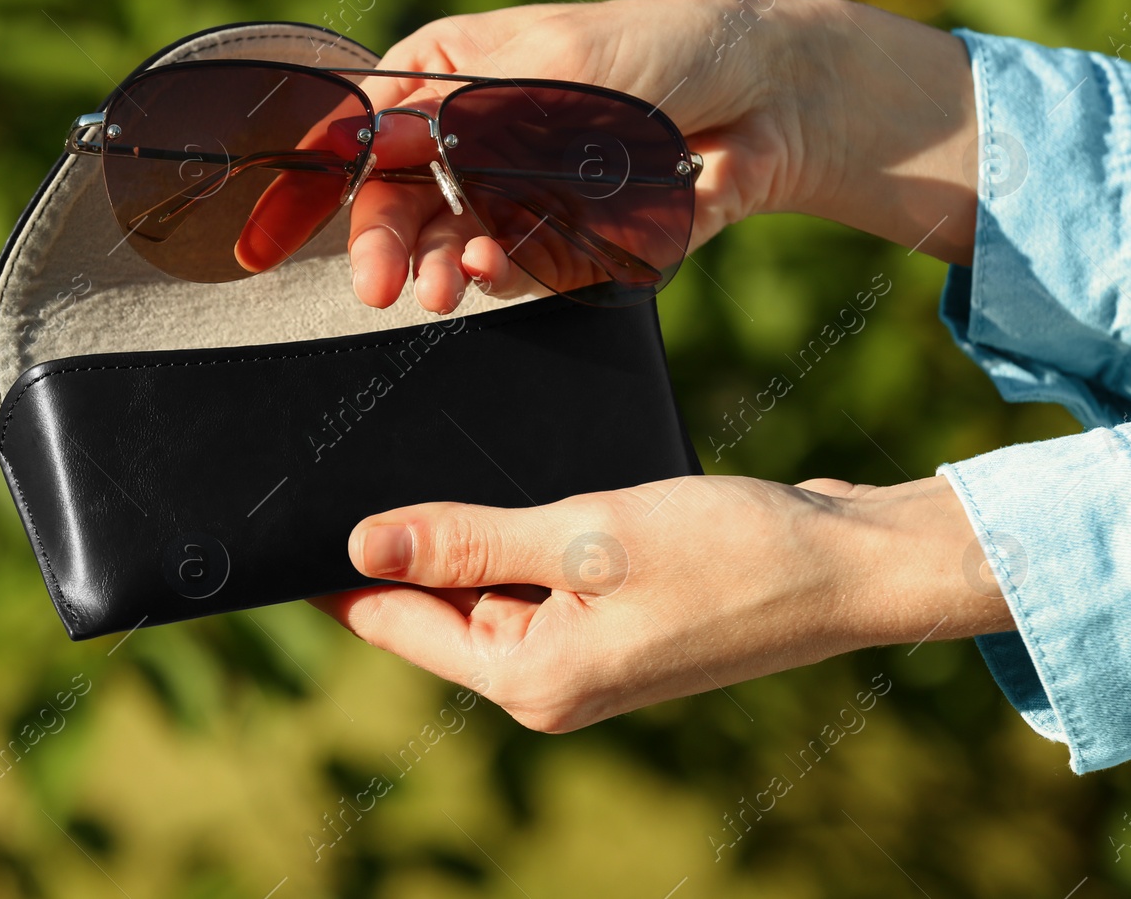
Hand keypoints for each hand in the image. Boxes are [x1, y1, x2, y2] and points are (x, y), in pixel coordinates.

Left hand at [312, 474, 1012, 731]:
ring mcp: (580, 650)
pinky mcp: (609, 616)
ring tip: (434, 453)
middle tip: (356, 451)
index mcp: (530, 679)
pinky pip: (532, 571)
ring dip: (463, 527)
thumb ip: (468, 540)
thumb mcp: (585, 536)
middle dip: (401, 537)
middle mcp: (546, 678)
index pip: (394, 623)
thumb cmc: (733, 554)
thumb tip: (360, 543)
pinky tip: (511, 480)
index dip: (334, 571)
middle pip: (433, 604)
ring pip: (483, 582)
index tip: (284, 519)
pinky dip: (514, 528)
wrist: (846, 564)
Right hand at [344, 0, 979, 312]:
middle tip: (380, 288)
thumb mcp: (557, 63)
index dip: (330, 183)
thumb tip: (377, 141)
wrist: (767, 104)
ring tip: (447, 287)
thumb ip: (466, 115)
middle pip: (400, 200)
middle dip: (388, 245)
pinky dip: (502, 275)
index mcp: (453, 72)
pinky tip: (495, 271)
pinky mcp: (556, 238)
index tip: (288, 240)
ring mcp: (512, 191)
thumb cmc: (664, 50)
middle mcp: (472, 135)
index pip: (370, 129)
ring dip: (443, 267)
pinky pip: (513, 269)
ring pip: (450, 244)